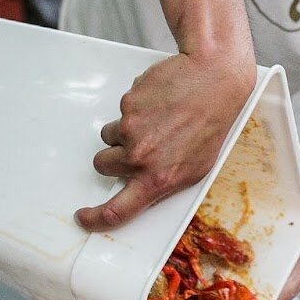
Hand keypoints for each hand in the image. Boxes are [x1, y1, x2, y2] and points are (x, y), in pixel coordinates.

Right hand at [78, 53, 254, 230]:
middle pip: (103, 165)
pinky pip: (121, 110)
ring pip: (110, 136)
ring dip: (125, 131)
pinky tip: (159, 104)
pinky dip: (136, 108)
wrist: (215, 81)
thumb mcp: (196, 168)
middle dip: (114, 157)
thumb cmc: (211, 124)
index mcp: (158, 179)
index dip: (95, 218)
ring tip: (156, 121)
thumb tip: (142, 192)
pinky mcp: (128, 103)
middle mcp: (141, 157)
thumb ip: (163, 182)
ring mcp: (131, 129)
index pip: (117, 211)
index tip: (85, 217)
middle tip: (138, 146)